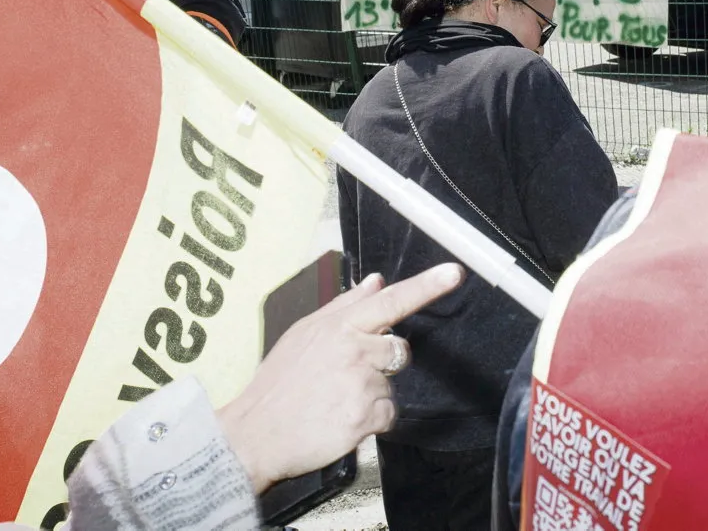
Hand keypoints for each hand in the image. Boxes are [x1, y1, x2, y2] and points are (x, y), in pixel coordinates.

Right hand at [216, 263, 463, 492]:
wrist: (255, 434)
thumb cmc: (278, 384)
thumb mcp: (304, 334)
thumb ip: (344, 307)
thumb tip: (375, 282)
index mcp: (339, 326)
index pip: (390, 300)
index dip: (425, 286)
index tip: (453, 273)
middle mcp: (354, 350)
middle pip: (398, 349)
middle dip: (383, 362)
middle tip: (346, 376)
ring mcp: (361, 383)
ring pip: (391, 385)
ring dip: (373, 394)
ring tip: (336, 400)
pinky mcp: (365, 416)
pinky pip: (388, 414)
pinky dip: (373, 420)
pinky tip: (343, 419)